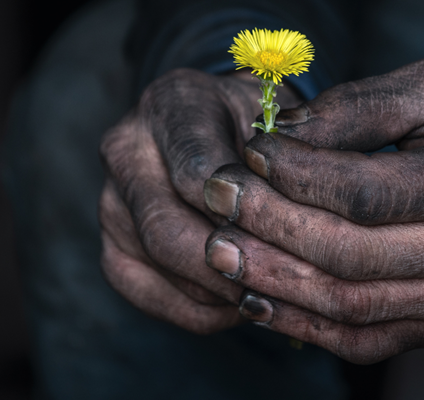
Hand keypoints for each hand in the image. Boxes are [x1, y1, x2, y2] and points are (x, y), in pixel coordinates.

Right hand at [98, 68, 301, 332]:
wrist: (224, 129)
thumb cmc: (263, 126)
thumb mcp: (288, 117)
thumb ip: (296, 148)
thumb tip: (311, 200)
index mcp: (172, 104)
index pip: (197, 173)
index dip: (245, 214)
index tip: (293, 237)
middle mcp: (128, 151)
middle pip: (170, 231)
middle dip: (237, 265)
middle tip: (294, 286)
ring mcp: (112, 204)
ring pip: (165, 270)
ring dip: (227, 292)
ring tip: (283, 296)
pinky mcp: (114, 251)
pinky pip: (158, 300)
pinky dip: (209, 311)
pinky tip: (251, 303)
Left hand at [202, 59, 423, 360]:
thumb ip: (359, 108)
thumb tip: (281, 140)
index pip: (365, 195)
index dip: (296, 176)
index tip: (252, 150)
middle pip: (348, 256)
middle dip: (270, 229)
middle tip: (217, 201)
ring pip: (348, 305)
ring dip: (275, 282)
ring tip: (219, 253)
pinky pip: (364, 338)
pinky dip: (305, 324)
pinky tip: (260, 298)